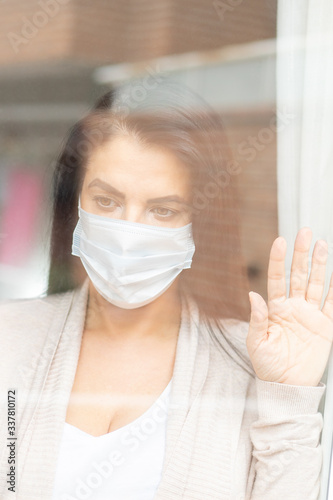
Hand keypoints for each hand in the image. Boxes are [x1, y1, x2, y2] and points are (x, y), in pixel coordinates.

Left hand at [247, 227, 332, 385]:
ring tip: (322, 245)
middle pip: (298, 275)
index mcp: (275, 309)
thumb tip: (252, 295)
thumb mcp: (256, 343)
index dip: (277, 260)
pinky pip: (332, 304)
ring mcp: (310, 315)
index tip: (279, 241)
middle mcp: (293, 307)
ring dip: (319, 265)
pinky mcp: (324, 326)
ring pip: (316, 284)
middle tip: (305, 233)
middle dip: (301, 254)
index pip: (276, 278)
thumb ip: (256, 319)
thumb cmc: (267, 365)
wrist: (287, 385)